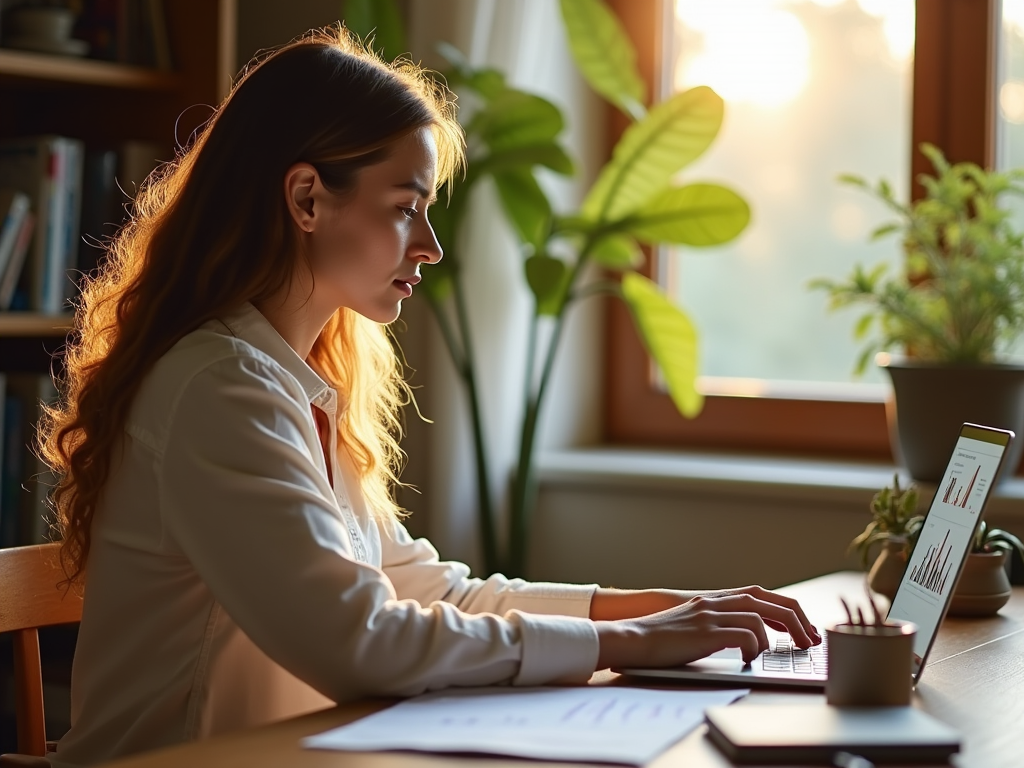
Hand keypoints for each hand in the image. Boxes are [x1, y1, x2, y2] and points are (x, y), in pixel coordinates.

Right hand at [593, 586, 819, 669]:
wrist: (634, 636)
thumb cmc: (663, 636)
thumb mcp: (694, 621)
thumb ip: (718, 621)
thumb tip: (748, 634)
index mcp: (715, 598)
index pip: (762, 595)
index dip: (788, 610)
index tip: (804, 628)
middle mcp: (716, 601)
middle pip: (770, 600)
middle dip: (797, 620)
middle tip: (809, 640)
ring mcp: (711, 615)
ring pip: (760, 616)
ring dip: (777, 636)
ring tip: (781, 652)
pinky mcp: (706, 632)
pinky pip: (745, 635)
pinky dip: (754, 647)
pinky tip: (749, 658)